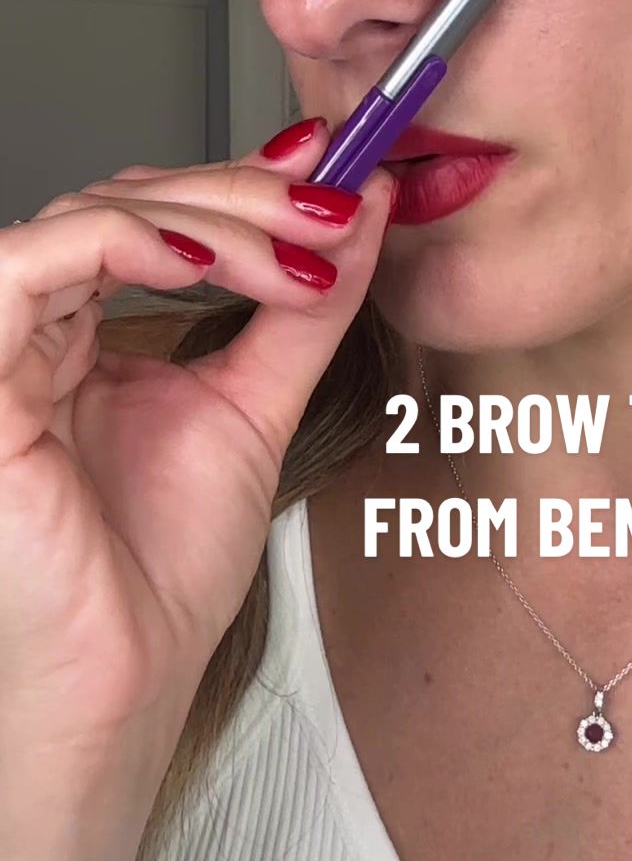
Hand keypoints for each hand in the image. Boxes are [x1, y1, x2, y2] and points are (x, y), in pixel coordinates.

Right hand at [0, 125, 391, 782]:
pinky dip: (121, 242)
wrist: (122, 682)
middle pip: (125, 203)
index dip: (245, 185)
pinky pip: (25, 266)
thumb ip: (304, 312)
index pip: (154, 219)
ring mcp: (1, 353)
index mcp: (85, 338)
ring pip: (87, 218)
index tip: (340, 178)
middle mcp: (36, 334)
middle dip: (243, 193)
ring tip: (297, 250)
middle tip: (335, 209)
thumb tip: (366, 212)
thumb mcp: (257, 410)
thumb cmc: (161, 575)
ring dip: (207, 215)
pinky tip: (204, 263)